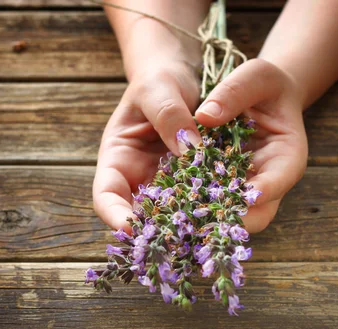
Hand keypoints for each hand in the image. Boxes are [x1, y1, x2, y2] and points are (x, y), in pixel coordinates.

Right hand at [93, 61, 201, 231]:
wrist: (184, 77)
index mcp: (117, 159)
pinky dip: (213, 207)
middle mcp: (140, 179)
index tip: (129, 226)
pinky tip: (231, 212)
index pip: (106, 195)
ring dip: (190, 225)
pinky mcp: (197, 183)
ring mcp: (169, 185)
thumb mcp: (158, 88)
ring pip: (175, 214)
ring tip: (208, 234)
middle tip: (176, 242)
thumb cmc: (159, 78)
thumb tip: (190, 149)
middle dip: (156, 231)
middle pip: (141, 215)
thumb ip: (168, 115)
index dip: (114, 214)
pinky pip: (203, 200)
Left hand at [196, 59, 307, 232]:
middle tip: (202, 217)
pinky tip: (169, 208)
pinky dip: (193, 208)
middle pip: (258, 213)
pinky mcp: (223, 189)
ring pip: (232, 216)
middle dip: (233, 218)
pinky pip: (210, 205)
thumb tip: (204, 117)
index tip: (245, 194)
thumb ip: (234, 93)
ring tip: (181, 219)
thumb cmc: (263, 84)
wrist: (258, 95)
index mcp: (287, 156)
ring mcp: (245, 189)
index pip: (280, 179)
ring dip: (208, 219)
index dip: (265, 189)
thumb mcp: (254, 76)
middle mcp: (269, 181)